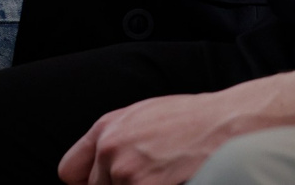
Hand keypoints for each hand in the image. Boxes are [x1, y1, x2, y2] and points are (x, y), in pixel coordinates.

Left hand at [58, 81, 271, 184]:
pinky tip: (169, 180)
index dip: (88, 182)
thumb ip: (117, 139)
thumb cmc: (191, 120)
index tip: (100, 184)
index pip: (70, 171)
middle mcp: (110, 150)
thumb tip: (103, 166)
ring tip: (162, 176)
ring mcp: (125, 173)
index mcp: (106, 128)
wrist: (224, 125)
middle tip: (145, 177)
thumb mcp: (144, 117)